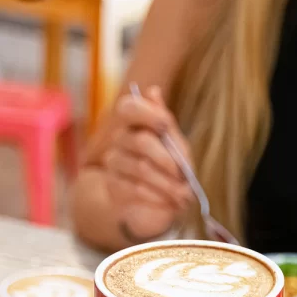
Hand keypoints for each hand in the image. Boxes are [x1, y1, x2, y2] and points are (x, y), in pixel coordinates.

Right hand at [102, 86, 191, 240]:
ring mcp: (114, 162)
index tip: (165, 126)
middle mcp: (120, 139)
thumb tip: (152, 91)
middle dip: (167, 160)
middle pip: (141, 142)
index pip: (129, 107)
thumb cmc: (169, 171)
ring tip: (183, 195)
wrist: (156, 205)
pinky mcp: (113, 186)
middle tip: (183, 175)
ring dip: (167, 184)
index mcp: (135, 122)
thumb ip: (166, 123)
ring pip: (141, 168)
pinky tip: (168, 201)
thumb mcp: (176, 146)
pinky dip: (157, 196)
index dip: (147, 113)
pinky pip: (135, 189)